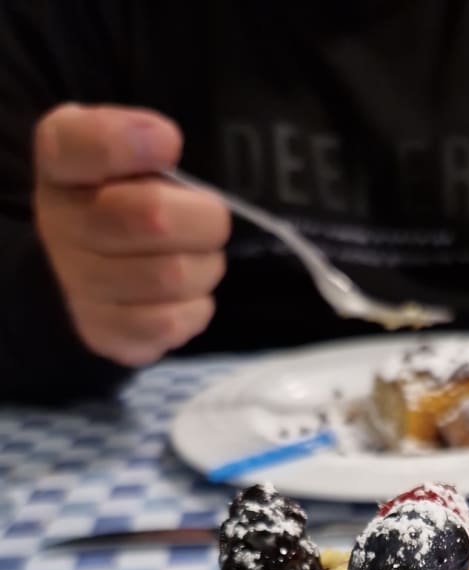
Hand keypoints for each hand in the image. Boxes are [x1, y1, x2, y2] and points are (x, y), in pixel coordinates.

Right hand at [34, 103, 230, 365]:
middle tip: (208, 221)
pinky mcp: (104, 333)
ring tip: (197, 259)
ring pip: (171, 275)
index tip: (169, 144)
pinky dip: (194, 307)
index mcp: (61, 162)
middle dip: (202, 219)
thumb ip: (137, 135)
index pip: (82, 144)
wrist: (88, 268)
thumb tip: (164, 144)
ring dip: (204, 267)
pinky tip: (186, 295)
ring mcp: (77, 285)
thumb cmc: (119, 197)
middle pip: (153, 216)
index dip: (131, 142)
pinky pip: (169, 323)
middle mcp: (58, 225)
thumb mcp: (120, 147)